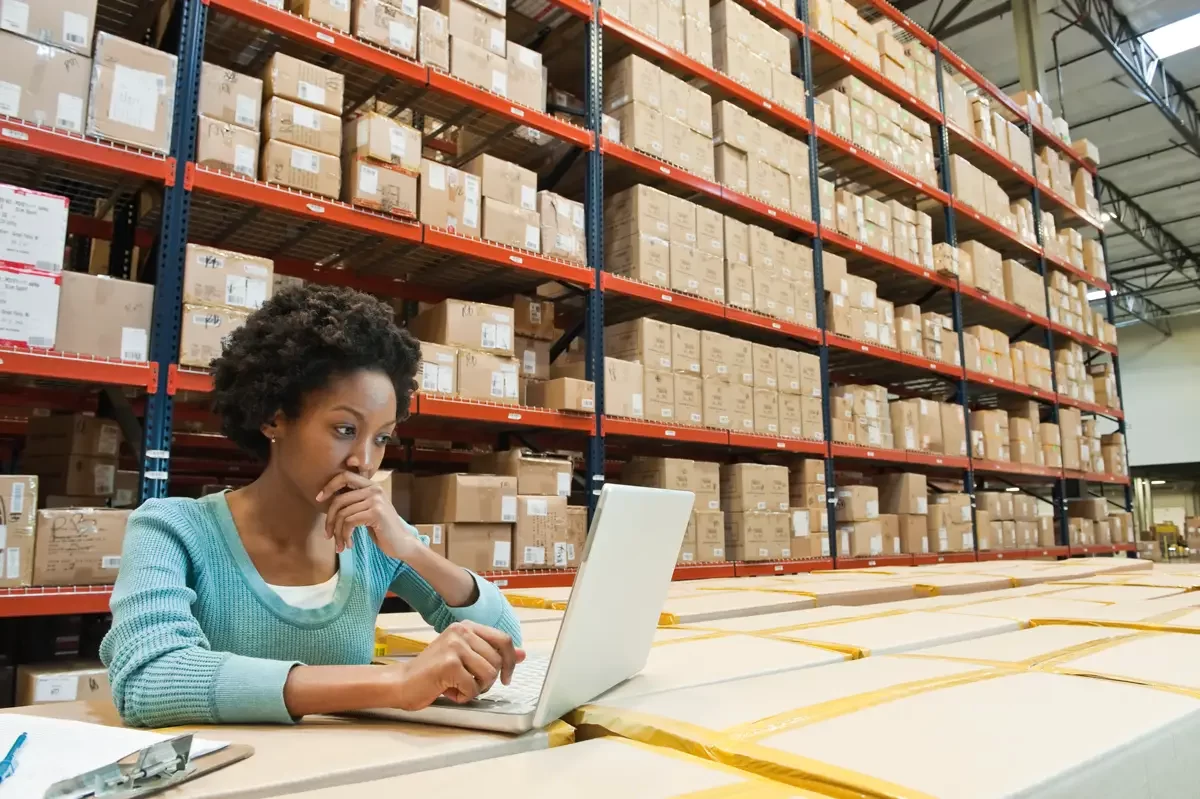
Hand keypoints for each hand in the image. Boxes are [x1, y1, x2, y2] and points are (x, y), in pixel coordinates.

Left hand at [317, 471, 416, 558]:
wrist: (402, 543)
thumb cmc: (383, 529)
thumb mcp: (368, 511)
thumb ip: (355, 502)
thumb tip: (329, 500)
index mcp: (371, 486)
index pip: (344, 476)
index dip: (329, 486)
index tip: (319, 499)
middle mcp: (374, 489)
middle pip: (339, 499)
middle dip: (330, 520)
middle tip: (328, 534)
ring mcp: (376, 500)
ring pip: (343, 514)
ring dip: (338, 533)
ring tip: (340, 544)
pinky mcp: (376, 513)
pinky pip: (349, 522)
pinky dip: (345, 536)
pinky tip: (349, 544)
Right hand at [386, 622, 525, 709]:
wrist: (402, 683)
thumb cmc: (433, 673)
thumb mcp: (465, 658)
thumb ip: (492, 653)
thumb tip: (523, 653)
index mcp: (467, 627)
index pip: (504, 639)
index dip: (510, 661)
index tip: (507, 677)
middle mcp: (462, 632)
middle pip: (497, 661)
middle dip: (488, 680)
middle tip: (470, 684)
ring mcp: (455, 646)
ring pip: (489, 674)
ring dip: (477, 688)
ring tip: (459, 687)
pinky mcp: (449, 664)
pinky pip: (473, 687)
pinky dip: (465, 696)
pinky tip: (450, 692)